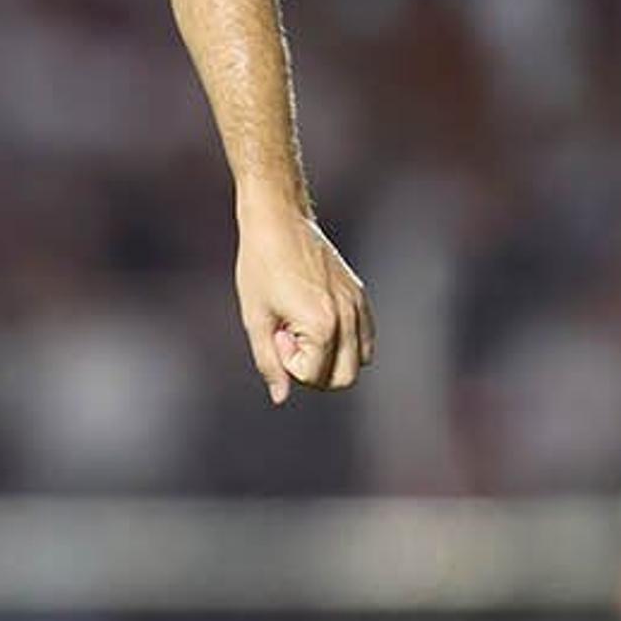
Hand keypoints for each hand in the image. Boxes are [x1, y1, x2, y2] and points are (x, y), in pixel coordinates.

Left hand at [231, 199, 370, 402]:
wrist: (278, 222)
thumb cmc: (259, 268)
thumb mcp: (255, 319)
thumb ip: (268, 361)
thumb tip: (280, 397)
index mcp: (323, 325)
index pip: (314, 376)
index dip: (288, 363)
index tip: (276, 334)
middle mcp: (348, 317)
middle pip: (344, 378)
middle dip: (314, 371)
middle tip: (289, 338)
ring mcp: (358, 304)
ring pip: (360, 361)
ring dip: (332, 358)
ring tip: (303, 330)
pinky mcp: (359, 294)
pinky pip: (365, 336)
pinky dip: (346, 343)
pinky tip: (317, 322)